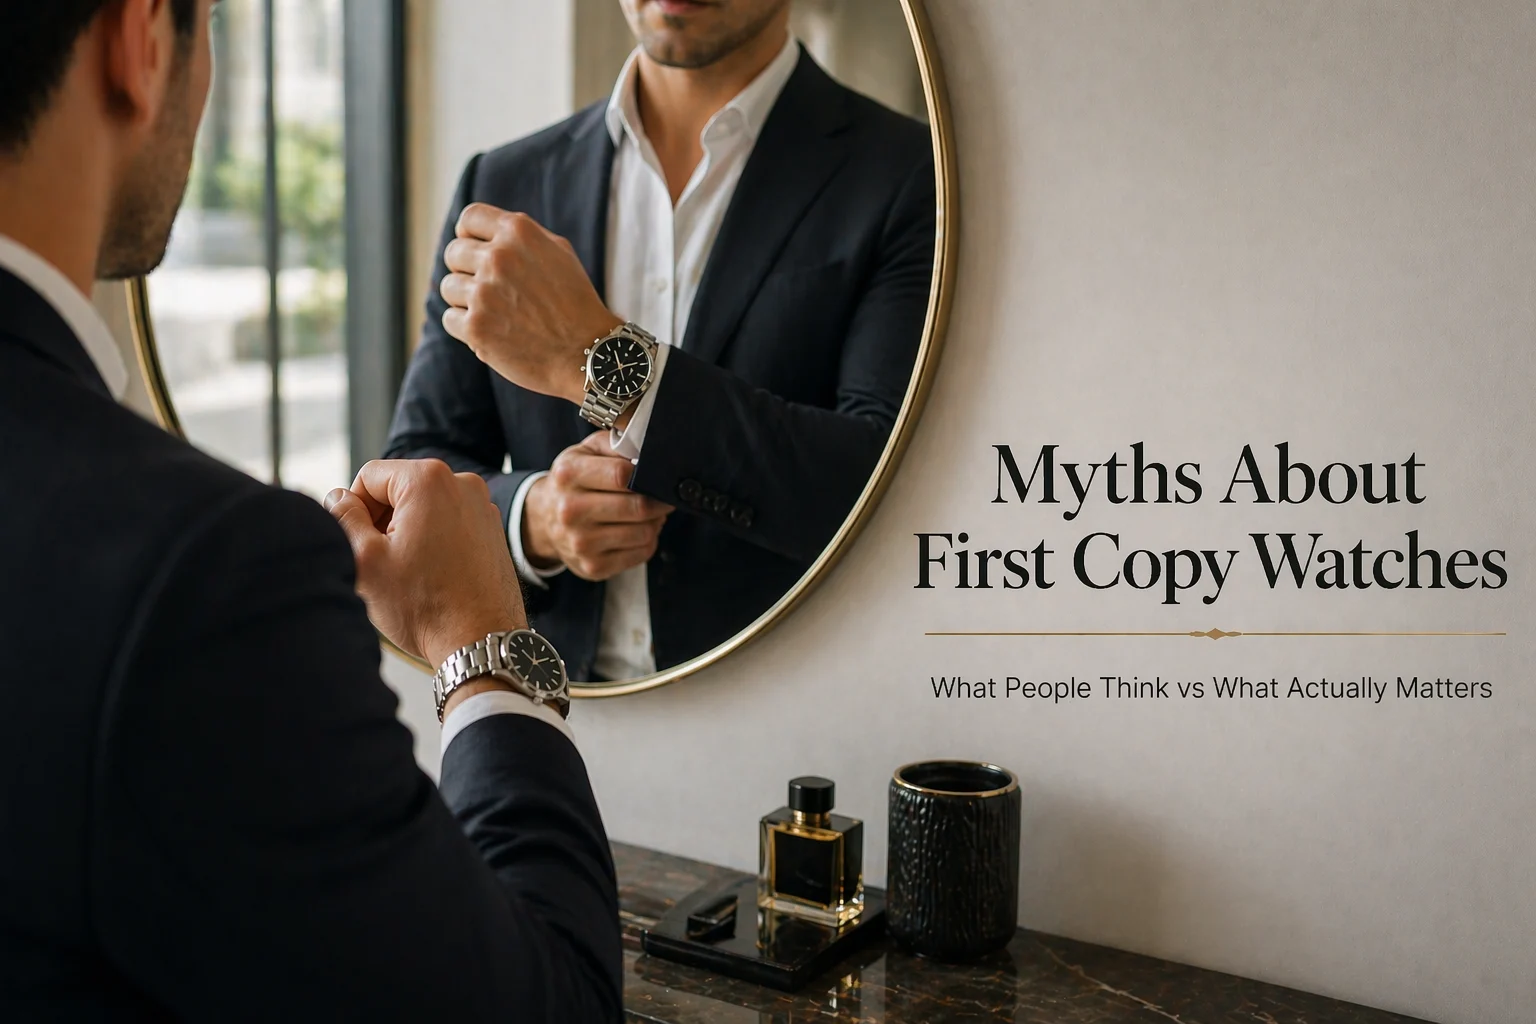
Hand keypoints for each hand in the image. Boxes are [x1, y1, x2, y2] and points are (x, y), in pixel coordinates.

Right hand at [325, 459, 525, 669]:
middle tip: (381, 563)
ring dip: (405, 532)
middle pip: (398, 489)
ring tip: (406, 572)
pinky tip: (429, 574)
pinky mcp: (491, 529)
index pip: (369, 477)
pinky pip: (447, 521)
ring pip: (422, 507)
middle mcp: (462, 483)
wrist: (481, 640)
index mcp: (429, 479)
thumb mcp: (366, 559)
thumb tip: (338, 497)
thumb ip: (344, 517)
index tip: (360, 545)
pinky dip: (431, 540)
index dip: (354, 510)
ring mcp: (481, 505)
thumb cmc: (424, 606)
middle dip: (381, 521)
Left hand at [440, 203, 622, 403]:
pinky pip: (450, 319)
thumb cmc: (576, 303)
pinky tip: (493, 332)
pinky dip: (467, 328)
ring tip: (494, 313)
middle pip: (454, 252)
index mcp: (519, 232)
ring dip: (466, 300)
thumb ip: (520, 238)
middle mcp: (498, 257)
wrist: (588, 351)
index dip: (467, 234)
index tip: (473, 249)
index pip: (470, 218)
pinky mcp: (476, 327)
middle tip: (487, 289)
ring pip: (449, 287)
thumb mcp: (558, 253)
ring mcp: (484, 292)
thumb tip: (480, 235)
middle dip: (466, 270)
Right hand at [524, 432, 672, 580]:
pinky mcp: (593, 566)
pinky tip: (636, 531)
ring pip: (644, 532)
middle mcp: (570, 510)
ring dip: (655, 522)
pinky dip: (648, 541)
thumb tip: (650, 450)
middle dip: (659, 501)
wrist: (545, 517)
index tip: (658, 476)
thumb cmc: (574, 481)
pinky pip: (642, 553)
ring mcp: (580, 542)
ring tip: (647, 514)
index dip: (648, 475)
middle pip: (638, 507)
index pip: (622, 475)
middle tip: (662, 497)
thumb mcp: (587, 451)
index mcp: (568, 474)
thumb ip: (618, 443)